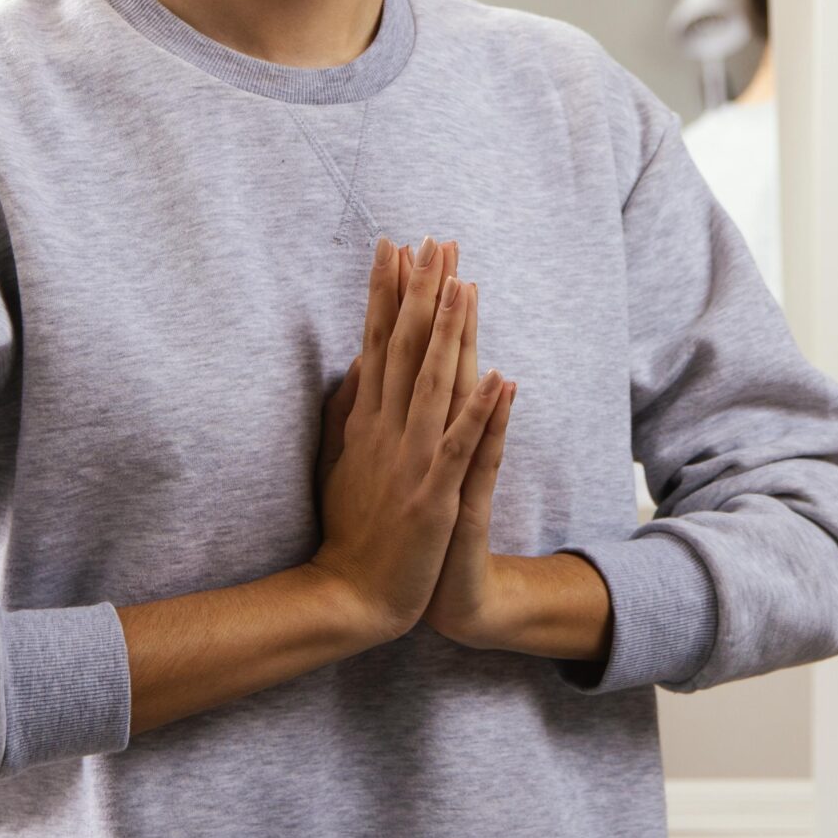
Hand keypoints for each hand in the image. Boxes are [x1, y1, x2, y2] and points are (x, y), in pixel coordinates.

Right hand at [307, 236, 502, 641]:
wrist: (351, 596)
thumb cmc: (350, 530)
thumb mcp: (339, 461)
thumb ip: (347, 411)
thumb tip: (356, 363)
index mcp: (367, 421)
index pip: (377, 341)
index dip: (386, 292)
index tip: (394, 246)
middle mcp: (386, 431)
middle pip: (404, 350)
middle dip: (419, 293)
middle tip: (433, 242)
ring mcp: (409, 461)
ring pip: (433, 385)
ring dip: (448, 334)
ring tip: (463, 285)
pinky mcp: (432, 496)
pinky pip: (460, 447)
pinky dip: (479, 413)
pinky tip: (499, 379)